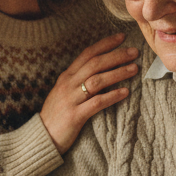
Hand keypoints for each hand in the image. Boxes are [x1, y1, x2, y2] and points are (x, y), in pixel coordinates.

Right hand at [40, 33, 139, 153]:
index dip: (105, 44)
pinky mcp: (75, 116)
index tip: (122, 37)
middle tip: (134, 52)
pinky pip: (96, 103)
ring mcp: (71, 99)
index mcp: (66, 76)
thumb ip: (79, 81)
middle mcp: (68, 84)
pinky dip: (112, 96)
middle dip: (116, 56)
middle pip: (95, 64)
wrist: (41, 138)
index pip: (87, 54)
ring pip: (97, 80)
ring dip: (118, 73)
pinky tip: (125, 93)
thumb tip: (102, 71)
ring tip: (134, 69)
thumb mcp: (65, 92)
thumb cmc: (56, 115)